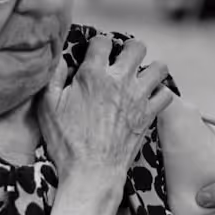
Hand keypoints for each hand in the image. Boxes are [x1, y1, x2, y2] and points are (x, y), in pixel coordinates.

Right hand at [36, 34, 173, 186]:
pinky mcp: (149, 114)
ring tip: (140, 76)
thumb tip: (61, 60)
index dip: (99, 44)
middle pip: (136, 47)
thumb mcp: (48, 108)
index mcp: (93, 75)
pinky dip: (160, 93)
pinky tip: (150, 97)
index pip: (102, 41)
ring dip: (150, 68)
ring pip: (158, 67)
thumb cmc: (66, 143)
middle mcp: (119, 81)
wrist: (91, 173)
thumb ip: (53, 78)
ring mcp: (138, 97)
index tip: (96, 52)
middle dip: (129, 48)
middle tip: (122, 59)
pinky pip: (166, 94)